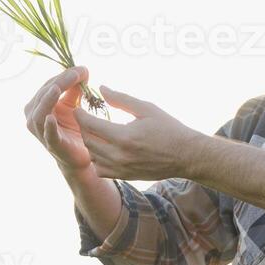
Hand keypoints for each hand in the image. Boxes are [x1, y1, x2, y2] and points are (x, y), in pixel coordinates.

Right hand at [23, 65, 95, 176]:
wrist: (80, 156)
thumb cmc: (74, 129)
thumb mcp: (74, 105)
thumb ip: (74, 89)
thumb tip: (82, 70)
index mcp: (38, 105)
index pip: (49, 85)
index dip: (64, 75)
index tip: (83, 69)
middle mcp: (34, 117)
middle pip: (44, 95)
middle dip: (60, 82)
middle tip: (77, 73)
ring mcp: (41, 132)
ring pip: (39, 113)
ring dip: (48, 100)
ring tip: (57, 88)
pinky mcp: (52, 145)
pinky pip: (47, 135)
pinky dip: (48, 127)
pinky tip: (51, 118)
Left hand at [73, 85, 201, 181]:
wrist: (185, 156)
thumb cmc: (168, 129)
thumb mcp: (147, 108)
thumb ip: (121, 99)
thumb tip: (101, 89)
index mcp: (124, 136)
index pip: (91, 125)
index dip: (81, 115)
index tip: (79, 108)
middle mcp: (120, 155)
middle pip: (88, 140)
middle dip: (83, 128)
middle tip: (86, 118)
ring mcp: (121, 168)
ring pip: (92, 155)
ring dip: (89, 142)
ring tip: (94, 131)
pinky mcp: (124, 176)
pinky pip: (100, 169)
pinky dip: (97, 158)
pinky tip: (103, 148)